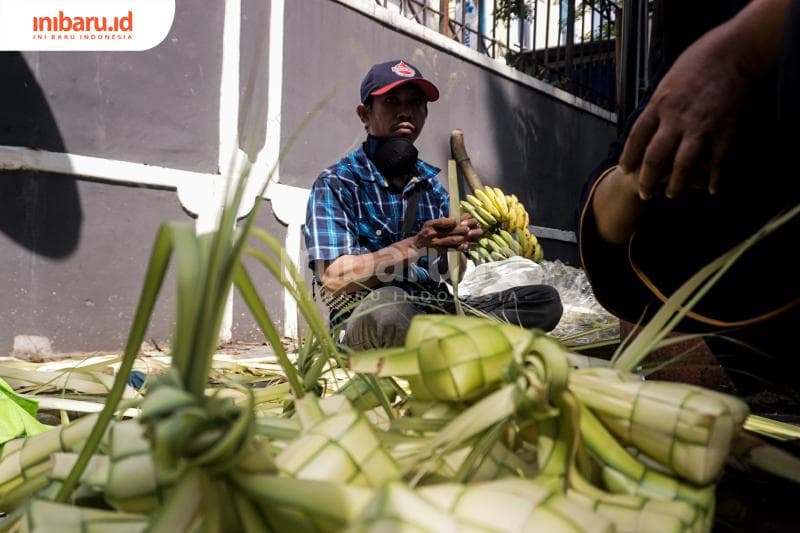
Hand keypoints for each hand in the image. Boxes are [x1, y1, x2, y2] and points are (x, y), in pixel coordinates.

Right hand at [413, 216, 481, 251]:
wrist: (419, 244)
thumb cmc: (428, 230)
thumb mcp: (431, 222)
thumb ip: (443, 220)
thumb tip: (460, 216)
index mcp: (431, 224)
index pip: (441, 222)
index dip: (450, 221)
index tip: (457, 220)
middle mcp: (433, 234)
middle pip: (449, 231)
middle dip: (461, 229)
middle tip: (469, 227)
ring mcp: (437, 243)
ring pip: (451, 240)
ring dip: (463, 237)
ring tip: (471, 234)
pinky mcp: (440, 250)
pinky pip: (452, 248)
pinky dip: (460, 247)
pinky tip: (467, 245)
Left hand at [619, 22, 751, 199]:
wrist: (732, 52)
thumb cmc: (698, 61)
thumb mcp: (667, 82)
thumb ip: (659, 105)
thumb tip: (649, 123)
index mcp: (659, 105)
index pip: (636, 138)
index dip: (629, 157)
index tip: (625, 170)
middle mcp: (675, 119)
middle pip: (655, 157)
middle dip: (648, 179)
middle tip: (646, 194)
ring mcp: (700, 126)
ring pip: (683, 164)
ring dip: (677, 184)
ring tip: (672, 194)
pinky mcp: (724, 129)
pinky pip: (718, 160)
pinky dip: (714, 177)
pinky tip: (711, 189)